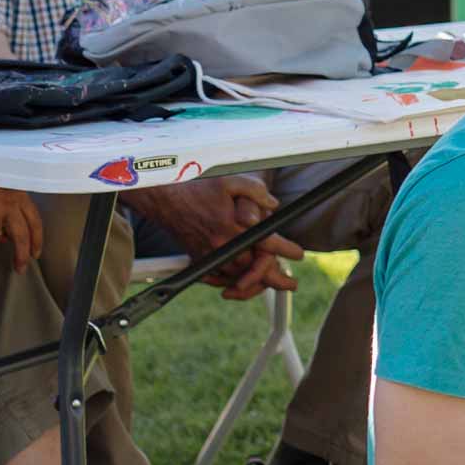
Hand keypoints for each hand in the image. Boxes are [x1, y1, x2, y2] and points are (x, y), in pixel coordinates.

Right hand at [129, 177, 301, 299]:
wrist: (164, 199)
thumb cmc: (198, 189)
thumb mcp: (231, 181)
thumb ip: (256, 192)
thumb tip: (274, 206)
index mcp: (232, 228)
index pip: (267, 243)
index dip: (287, 250)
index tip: (300, 254)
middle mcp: (220, 246)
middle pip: (254, 268)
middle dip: (275, 276)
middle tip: (291, 284)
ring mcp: (208, 255)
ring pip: (237, 276)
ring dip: (255, 281)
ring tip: (272, 284)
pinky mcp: (198, 259)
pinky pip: (219, 279)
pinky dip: (232, 282)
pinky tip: (243, 281)